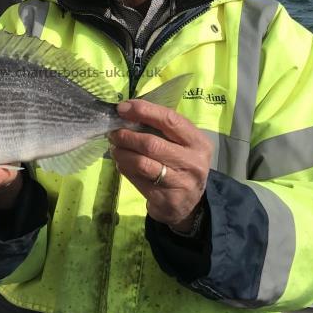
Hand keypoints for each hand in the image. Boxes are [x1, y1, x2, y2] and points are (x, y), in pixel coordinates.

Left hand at [108, 99, 211, 230]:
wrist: (189, 204)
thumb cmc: (181, 164)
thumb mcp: (182, 144)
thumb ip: (162, 128)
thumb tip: (128, 112)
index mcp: (198, 142)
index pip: (170, 120)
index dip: (144, 111)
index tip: (123, 108)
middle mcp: (193, 162)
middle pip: (152, 144)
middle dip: (127, 136)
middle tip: (113, 133)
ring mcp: (180, 183)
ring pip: (142, 163)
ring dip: (122, 153)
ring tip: (115, 148)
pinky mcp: (165, 199)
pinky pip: (138, 180)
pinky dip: (125, 168)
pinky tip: (122, 163)